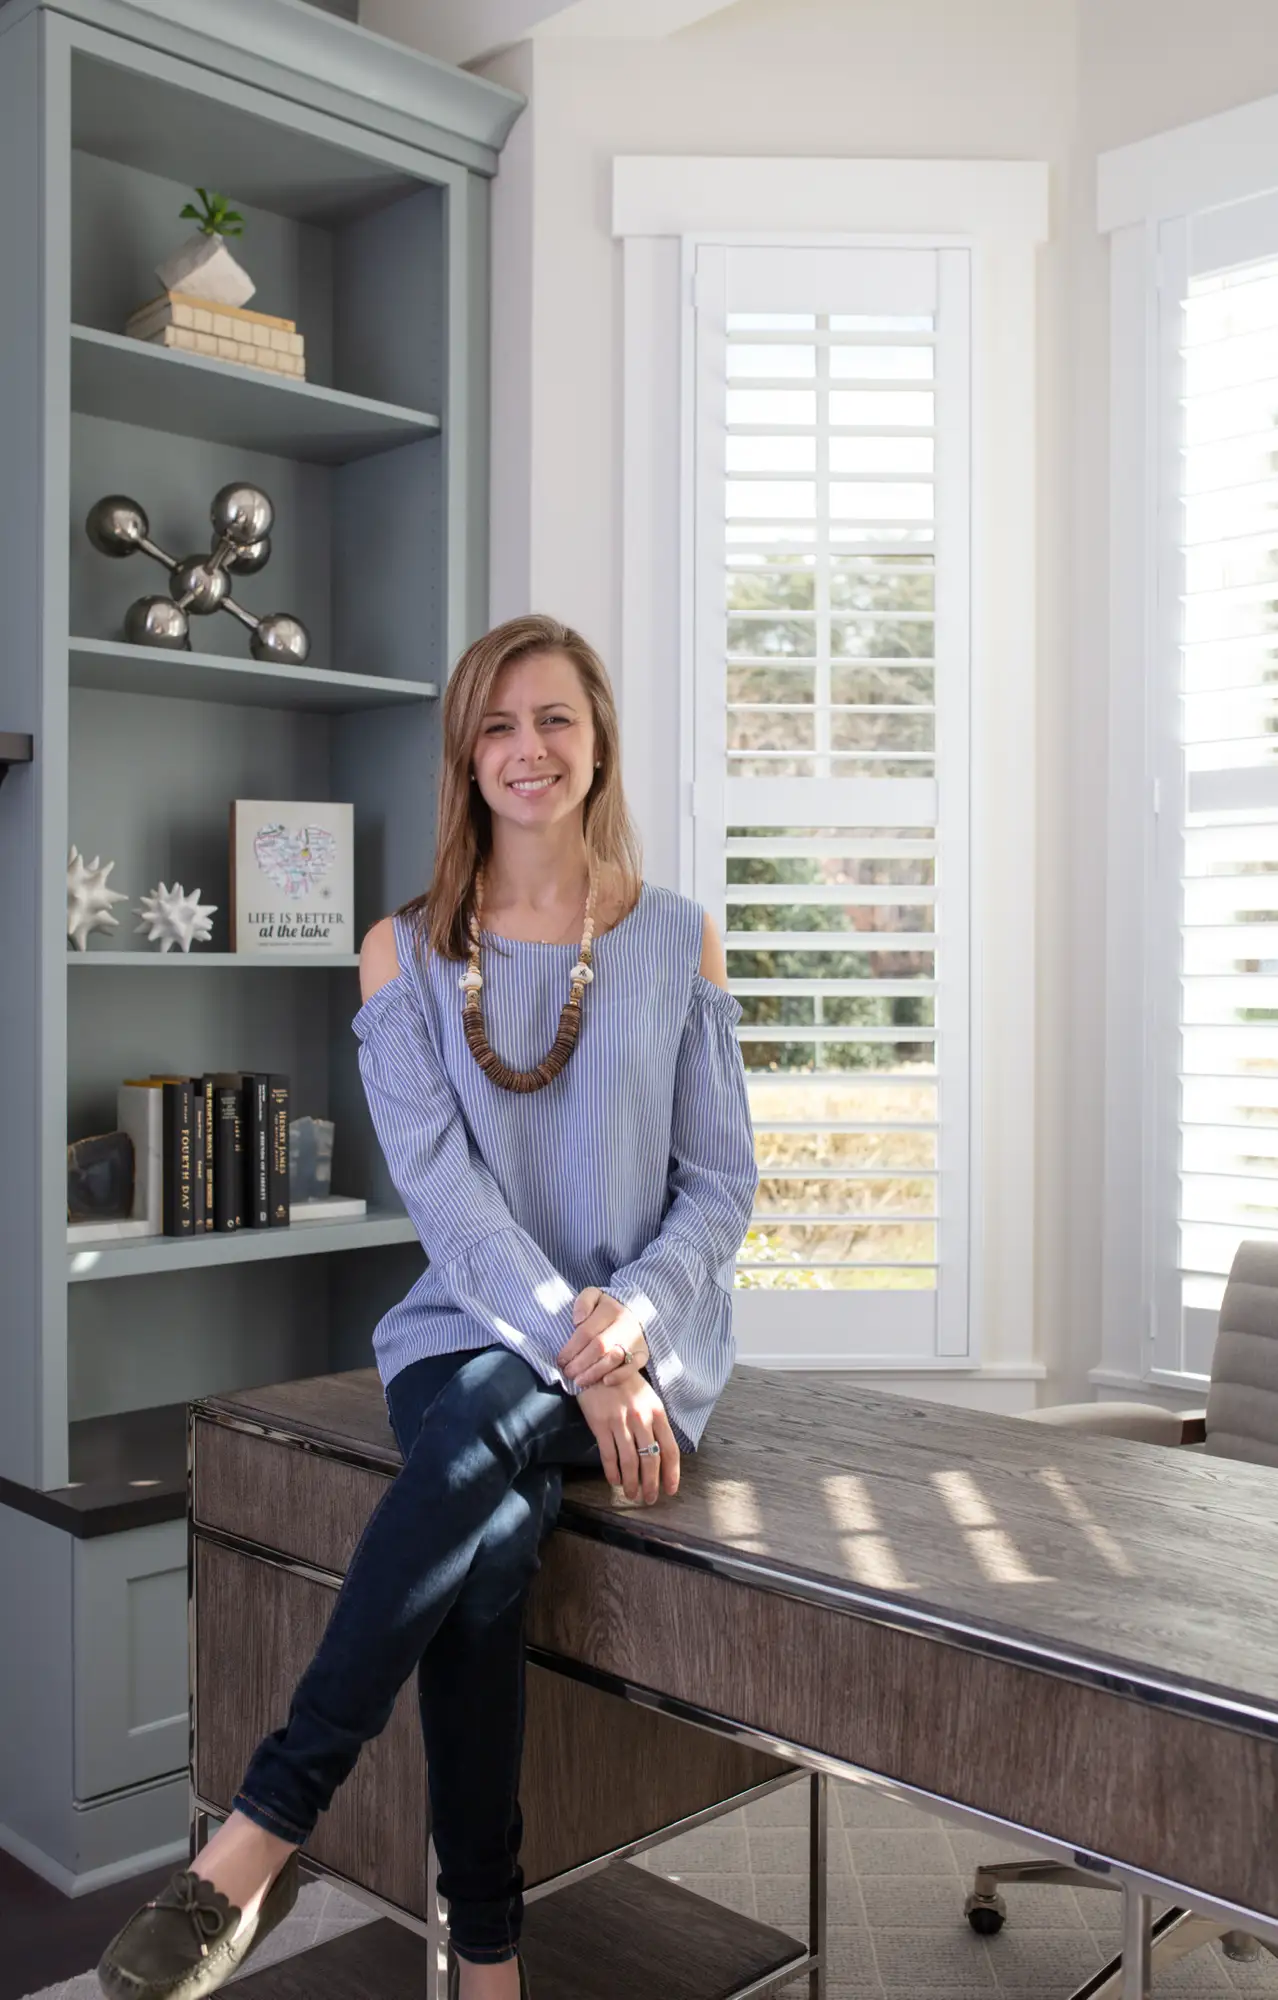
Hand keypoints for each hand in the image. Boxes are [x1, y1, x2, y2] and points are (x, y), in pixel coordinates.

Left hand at [558, 1287, 650, 1389]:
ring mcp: (635, 1339)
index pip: (586, 1332)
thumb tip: (578, 1320)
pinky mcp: (643, 1353)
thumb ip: (583, 1302)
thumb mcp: (594, 1296)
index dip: (571, 1349)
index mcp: (610, 1309)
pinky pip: (633, 1367)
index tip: (560, 1360)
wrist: (635, 1313)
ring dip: (594, 1372)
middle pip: (599, 1347)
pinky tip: (605, 1382)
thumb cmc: (606, 1309)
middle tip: (567, 1372)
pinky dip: (619, 1376)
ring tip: (579, 1381)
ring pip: (613, 1359)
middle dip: (579, 1363)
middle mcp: (625, 1324)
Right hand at [578, 1375, 680, 1504]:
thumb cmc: (626, 1385)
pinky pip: (608, 1455)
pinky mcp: (601, 1425)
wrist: (598, 1366)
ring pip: (630, 1462)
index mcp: (657, 1412)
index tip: (670, 1490)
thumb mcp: (648, 1398)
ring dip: (631, 1483)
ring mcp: (620, 1422)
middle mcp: (641, 1419)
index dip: (671, 1473)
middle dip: (651, 1484)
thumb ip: (656, 1423)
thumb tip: (661, 1453)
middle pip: (650, 1460)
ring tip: (631, 1494)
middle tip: (649, 1499)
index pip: (670, 1449)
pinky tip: (614, 1480)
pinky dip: (612, 1472)